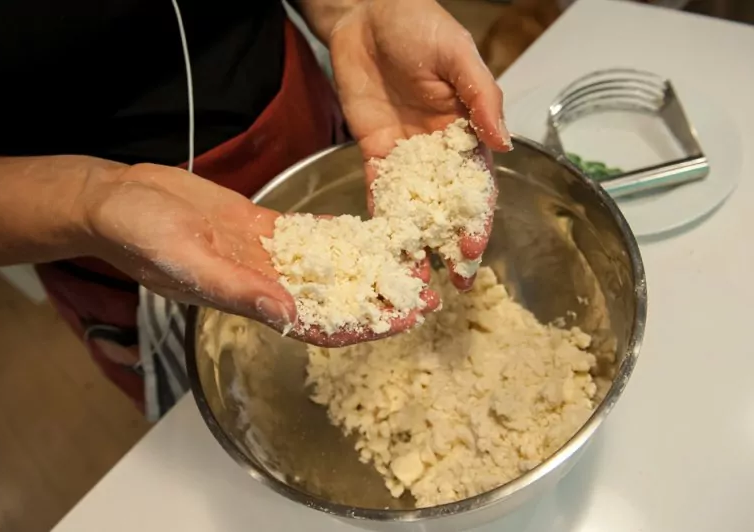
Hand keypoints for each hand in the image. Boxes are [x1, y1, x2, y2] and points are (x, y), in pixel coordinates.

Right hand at [81, 164, 436, 346]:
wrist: (120, 202)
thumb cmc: (139, 237)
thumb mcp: (188, 262)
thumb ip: (239, 289)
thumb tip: (288, 314)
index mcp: (251, 299)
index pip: (321, 324)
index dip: (367, 325)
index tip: (408, 319)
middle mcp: (265, 282)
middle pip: (336, 298)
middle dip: (381, 297)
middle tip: (426, 288)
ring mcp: (265, 255)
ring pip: (329, 268)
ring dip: (368, 268)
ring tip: (410, 260)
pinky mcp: (261, 227)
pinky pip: (309, 236)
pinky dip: (340, 237)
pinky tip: (370, 232)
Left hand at [329, 0, 506, 289]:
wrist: (367, 14)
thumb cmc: (420, 26)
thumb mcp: (459, 57)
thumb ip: (482, 99)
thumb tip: (503, 144)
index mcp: (467, 131)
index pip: (477, 185)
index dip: (477, 219)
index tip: (473, 250)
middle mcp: (439, 151)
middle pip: (447, 207)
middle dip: (451, 243)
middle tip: (452, 283)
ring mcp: (406, 155)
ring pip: (414, 207)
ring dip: (416, 242)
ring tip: (416, 280)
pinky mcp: (375, 151)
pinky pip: (380, 191)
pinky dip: (382, 219)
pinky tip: (384, 248)